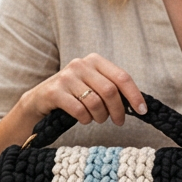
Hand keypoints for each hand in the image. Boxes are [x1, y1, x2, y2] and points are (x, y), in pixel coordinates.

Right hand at [20, 53, 146, 126]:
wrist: (39, 101)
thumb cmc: (73, 95)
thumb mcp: (93, 85)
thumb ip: (112, 88)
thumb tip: (138, 104)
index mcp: (95, 60)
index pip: (122, 77)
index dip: (135, 96)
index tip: (142, 111)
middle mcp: (80, 64)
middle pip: (110, 91)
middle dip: (117, 110)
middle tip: (118, 121)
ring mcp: (66, 77)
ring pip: (95, 102)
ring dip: (100, 117)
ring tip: (97, 119)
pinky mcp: (54, 91)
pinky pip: (79, 110)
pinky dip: (85, 119)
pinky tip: (84, 119)